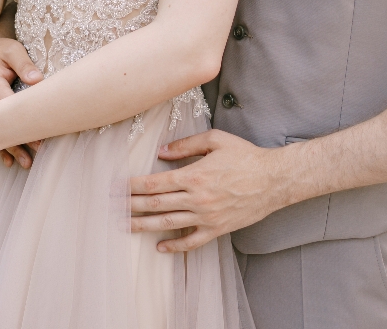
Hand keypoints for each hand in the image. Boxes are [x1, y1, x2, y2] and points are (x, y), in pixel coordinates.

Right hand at [0, 33, 44, 168]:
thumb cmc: (4, 50)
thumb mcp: (14, 51)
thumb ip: (24, 64)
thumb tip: (37, 79)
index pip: (6, 104)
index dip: (22, 120)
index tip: (39, 134)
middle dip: (17, 140)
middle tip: (36, 153)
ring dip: (10, 148)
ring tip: (27, 163)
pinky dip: (0, 146)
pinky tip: (9, 162)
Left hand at [129, 130, 288, 252]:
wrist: (274, 180)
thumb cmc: (246, 156)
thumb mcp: (216, 140)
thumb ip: (186, 144)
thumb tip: (162, 152)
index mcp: (194, 175)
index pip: (155, 183)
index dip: (133, 186)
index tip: (117, 187)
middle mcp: (197, 199)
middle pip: (156, 205)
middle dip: (131, 206)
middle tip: (112, 207)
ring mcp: (207, 217)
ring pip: (168, 224)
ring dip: (144, 226)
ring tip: (125, 226)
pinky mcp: (217, 229)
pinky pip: (192, 242)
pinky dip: (175, 246)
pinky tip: (160, 247)